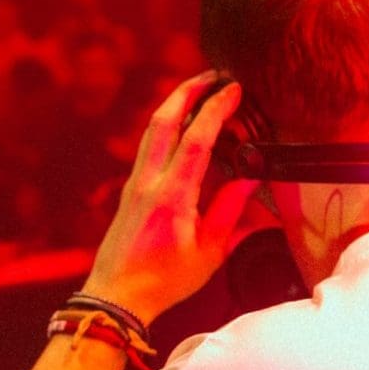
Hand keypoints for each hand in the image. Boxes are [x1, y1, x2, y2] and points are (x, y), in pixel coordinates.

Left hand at [81, 73, 258, 324]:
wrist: (117, 295)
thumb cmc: (164, 281)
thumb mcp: (209, 252)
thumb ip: (231, 211)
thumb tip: (251, 179)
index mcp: (171, 196)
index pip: (196, 139)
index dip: (215, 109)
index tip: (234, 88)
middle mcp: (148, 182)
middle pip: (164, 120)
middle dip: (188, 90)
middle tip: (214, 74)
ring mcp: (135, 183)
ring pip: (152, 130)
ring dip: (175, 104)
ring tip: (201, 91)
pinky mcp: (131, 189)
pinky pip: (149, 146)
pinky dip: (167, 126)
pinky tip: (183, 126)